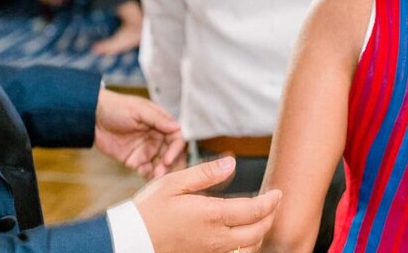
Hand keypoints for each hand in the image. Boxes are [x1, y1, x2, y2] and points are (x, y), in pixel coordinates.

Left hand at [94, 87, 185, 178]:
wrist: (92, 117)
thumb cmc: (116, 107)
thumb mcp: (138, 110)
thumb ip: (158, 119)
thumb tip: (177, 127)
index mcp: (161, 123)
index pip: (176, 137)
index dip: (176, 149)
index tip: (169, 159)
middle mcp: (158, 137)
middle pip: (171, 153)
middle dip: (170, 164)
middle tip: (162, 172)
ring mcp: (147, 149)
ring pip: (161, 164)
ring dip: (161, 171)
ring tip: (155, 177)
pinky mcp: (135, 160)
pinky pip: (147, 170)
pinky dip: (149, 175)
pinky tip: (145, 175)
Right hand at [133, 157, 281, 252]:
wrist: (129, 240)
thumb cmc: (149, 209)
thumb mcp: (175, 182)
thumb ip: (207, 173)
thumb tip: (232, 163)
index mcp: (211, 215)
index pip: (254, 211)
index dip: (271, 202)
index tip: (278, 192)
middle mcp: (214, 238)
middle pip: (257, 232)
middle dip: (270, 217)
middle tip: (273, 203)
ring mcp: (209, 252)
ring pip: (247, 248)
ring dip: (259, 233)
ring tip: (261, 217)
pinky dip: (244, 246)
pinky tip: (241, 233)